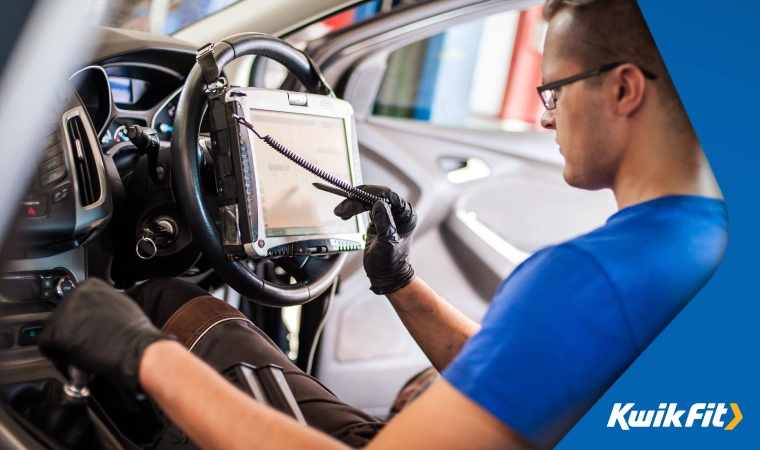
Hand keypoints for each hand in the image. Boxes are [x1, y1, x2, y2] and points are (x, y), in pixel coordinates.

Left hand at [38, 278, 169, 390]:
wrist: (135, 348)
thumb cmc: (135, 331)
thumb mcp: (119, 305)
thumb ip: (101, 305)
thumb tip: (93, 317)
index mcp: (91, 285)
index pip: (74, 304)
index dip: (80, 320)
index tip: (87, 330)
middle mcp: (74, 294)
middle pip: (61, 316)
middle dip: (71, 330)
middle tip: (86, 342)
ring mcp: (64, 312)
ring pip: (53, 330)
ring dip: (65, 341)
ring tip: (84, 350)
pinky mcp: (57, 332)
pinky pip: (47, 346)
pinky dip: (58, 354)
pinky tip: (78, 356)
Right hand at [334, 185, 416, 294]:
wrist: (387, 277)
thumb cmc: (390, 265)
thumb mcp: (387, 244)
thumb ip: (385, 224)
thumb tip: (379, 203)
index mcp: (406, 216)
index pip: (389, 195)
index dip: (371, 192)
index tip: (355, 195)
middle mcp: (399, 213)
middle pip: (376, 195)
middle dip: (358, 199)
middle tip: (342, 208)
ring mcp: (388, 215)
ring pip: (369, 200)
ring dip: (353, 204)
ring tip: (340, 212)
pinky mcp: (378, 220)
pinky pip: (365, 207)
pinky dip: (354, 208)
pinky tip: (345, 214)